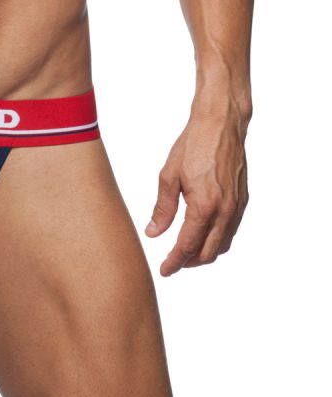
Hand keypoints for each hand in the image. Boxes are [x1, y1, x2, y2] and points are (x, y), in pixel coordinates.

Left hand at [145, 102, 249, 275]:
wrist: (221, 126)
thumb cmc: (192, 146)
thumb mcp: (168, 177)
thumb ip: (163, 209)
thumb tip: (153, 233)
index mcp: (204, 206)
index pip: (188, 246)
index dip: (174, 262)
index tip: (164, 270)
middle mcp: (225, 211)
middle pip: (208, 252)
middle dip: (189, 262)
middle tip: (172, 263)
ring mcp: (237, 207)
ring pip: (222, 244)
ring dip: (204, 253)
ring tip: (185, 251)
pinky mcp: (243, 200)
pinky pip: (231, 230)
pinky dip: (217, 239)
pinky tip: (203, 234)